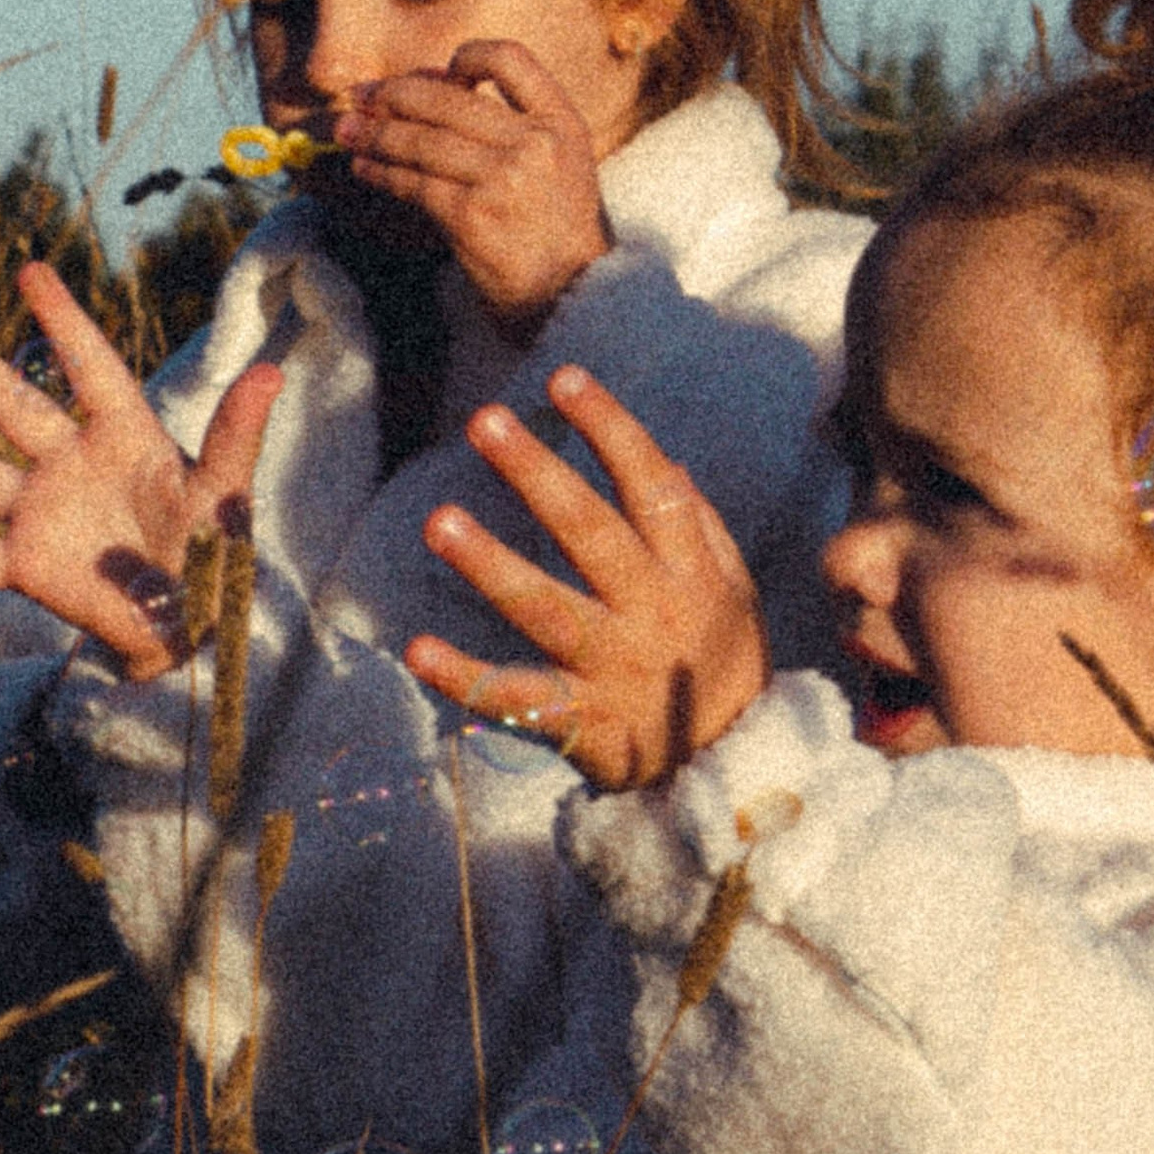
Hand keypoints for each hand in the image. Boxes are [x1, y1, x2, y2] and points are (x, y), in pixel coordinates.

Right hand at [0, 259, 282, 681]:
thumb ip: (236, 437)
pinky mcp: (24, 566)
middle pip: (12, 405)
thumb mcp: (225, 496)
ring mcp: (41, 513)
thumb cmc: (211, 557)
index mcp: (123, 437)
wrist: (186, 629)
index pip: (88, 367)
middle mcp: (70, 464)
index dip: (63, 322)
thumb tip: (271, 372)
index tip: (31, 273)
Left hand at [329, 41, 609, 326]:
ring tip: (347, 132)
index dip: (467, 57)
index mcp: (560, 120)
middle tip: (359, 97)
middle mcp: (535, 142)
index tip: (438, 72)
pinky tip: (365, 169)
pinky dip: (383, 173)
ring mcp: (504, 179)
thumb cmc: (555, 229)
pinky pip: (415, 184)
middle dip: (394, 95)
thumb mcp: (559, 162)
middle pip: (448, 99)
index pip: (510, 58)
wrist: (571, 294)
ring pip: (422, 142)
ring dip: (376, 135)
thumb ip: (512, 126)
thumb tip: (431, 88)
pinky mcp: (472, 216)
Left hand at [405, 366, 769, 787]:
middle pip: (592, 534)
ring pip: (549, 610)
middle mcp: (654, 613)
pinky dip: (466, 677)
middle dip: (538, 474)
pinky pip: (518, 697)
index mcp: (692, 571)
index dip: (612, 429)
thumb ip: (699, 529)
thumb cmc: (724, 665)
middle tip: (485, 422)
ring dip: (492, 564)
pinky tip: (417, 647)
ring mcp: (616, 669)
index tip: (564, 379)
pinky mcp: (583, 724)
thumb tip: (667, 463)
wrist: (736, 774)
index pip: (653, 486)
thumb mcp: (733, 591)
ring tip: (438, 521)